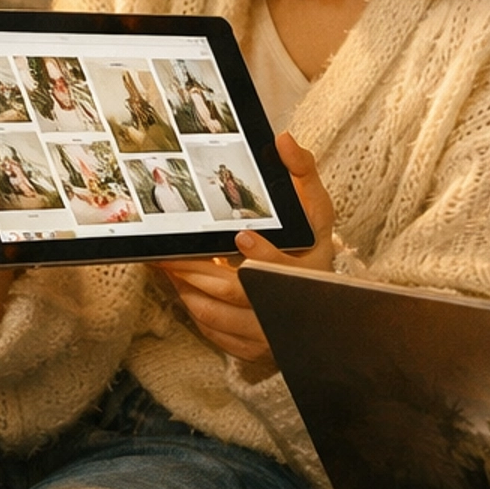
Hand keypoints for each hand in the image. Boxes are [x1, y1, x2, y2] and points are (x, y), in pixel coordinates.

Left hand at [153, 133, 334, 376]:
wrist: (321, 303)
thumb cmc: (312, 250)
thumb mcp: (315, 211)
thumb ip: (302, 173)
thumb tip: (282, 140)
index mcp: (309, 274)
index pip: (284, 269)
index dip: (263, 256)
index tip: (240, 237)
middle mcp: (289, 308)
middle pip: (239, 294)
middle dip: (198, 273)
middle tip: (169, 255)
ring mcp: (269, 332)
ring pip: (220, 316)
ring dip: (189, 291)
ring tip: (168, 267)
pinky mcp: (251, 348)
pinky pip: (214, 332)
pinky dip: (195, 309)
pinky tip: (183, 287)